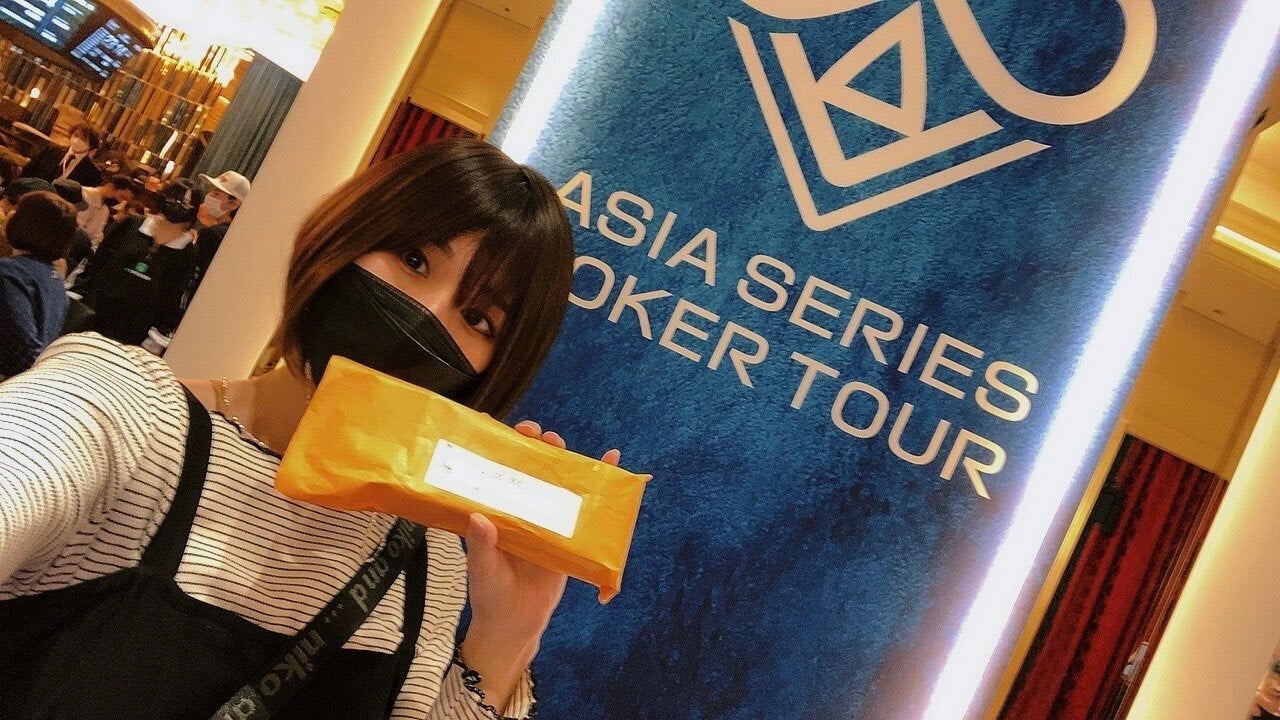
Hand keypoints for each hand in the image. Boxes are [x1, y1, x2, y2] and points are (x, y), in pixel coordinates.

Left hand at [460, 420, 619, 709]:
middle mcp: (520, 509)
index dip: (502, 446)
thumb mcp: (482, 569)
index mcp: (496, 511)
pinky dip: (599, 486)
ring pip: (557, 483)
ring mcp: (545, 520)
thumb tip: (478, 518)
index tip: (505, 429)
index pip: (497, 469)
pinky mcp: (568, 535)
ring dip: (565, 461)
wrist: (517, 625)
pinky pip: (583, 508)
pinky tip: (611, 463)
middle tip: (542, 437)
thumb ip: (481, 545)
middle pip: (531, 469)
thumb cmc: (491, 594)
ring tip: (564, 445)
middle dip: (537, 447)